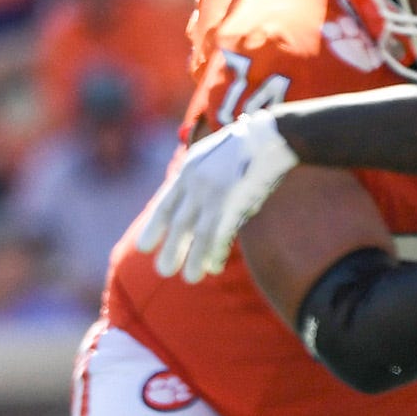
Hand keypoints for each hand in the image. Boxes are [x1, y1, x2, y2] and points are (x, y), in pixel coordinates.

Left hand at [134, 109, 298, 282]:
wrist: (273, 136)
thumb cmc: (242, 147)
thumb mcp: (208, 155)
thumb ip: (195, 178)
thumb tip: (185, 202)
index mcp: (188, 172)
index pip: (164, 205)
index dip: (154, 227)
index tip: (143, 247)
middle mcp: (197, 184)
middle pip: (178, 224)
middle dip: (171, 249)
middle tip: (163, 271)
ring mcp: (216, 193)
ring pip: (199, 234)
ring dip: (194, 258)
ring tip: (190, 279)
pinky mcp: (236, 202)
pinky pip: (223, 233)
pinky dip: (217, 252)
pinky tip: (213, 267)